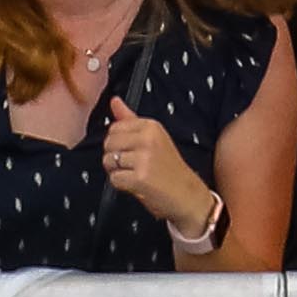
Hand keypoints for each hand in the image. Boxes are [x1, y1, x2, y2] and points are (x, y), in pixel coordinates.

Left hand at [97, 97, 220, 238]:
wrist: (188, 195)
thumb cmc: (169, 168)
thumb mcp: (153, 138)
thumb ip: (131, 119)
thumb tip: (114, 101)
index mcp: (151, 126)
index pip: (115, 127)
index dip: (119, 143)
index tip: (134, 151)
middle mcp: (148, 138)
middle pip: (108, 143)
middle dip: (115, 157)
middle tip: (134, 166)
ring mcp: (144, 158)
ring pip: (108, 161)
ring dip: (117, 172)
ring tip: (135, 175)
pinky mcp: (140, 178)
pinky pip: (114, 179)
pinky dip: (121, 185)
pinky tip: (136, 185)